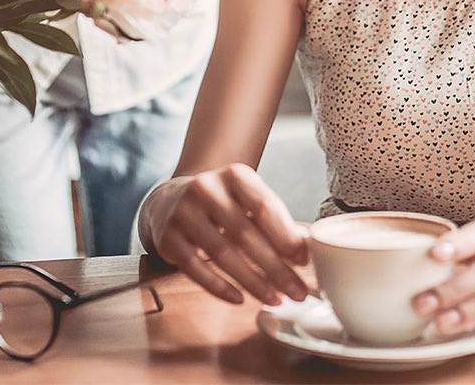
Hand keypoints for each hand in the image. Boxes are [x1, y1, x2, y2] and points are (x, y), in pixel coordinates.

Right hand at [141, 163, 309, 305]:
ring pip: (222, 254)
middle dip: (276, 268)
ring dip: (253, 282)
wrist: (170, 199)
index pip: (265, 207)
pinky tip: (240, 300)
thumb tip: (306, 246)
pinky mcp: (167, 238)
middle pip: (246, 234)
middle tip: (298, 291)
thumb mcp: (246, 199)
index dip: (286, 237)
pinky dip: (220, 287)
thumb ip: (274, 219)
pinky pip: (196, 268)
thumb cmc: (221, 202)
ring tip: (275, 299)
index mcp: (234, 175)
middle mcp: (206, 189)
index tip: (305, 262)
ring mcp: (184, 213)